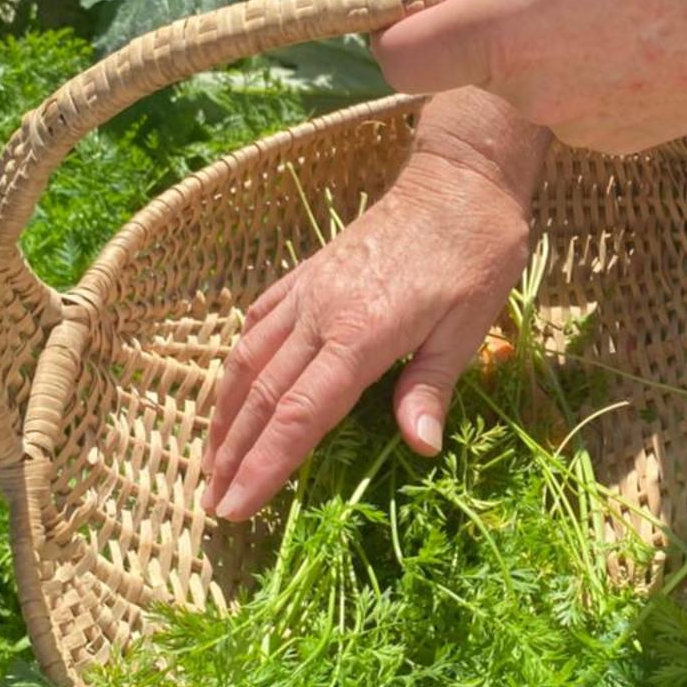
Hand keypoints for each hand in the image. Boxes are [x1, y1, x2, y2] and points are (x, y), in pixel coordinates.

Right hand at [201, 152, 533, 521]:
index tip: (235, 506)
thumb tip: (420, 447)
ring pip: (249, 358)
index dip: (264, 466)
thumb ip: (432, 386)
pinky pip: (260, 321)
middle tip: (213, 503)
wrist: (459, 179)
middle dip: (232, 454)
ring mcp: (309, 290)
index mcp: (361, 334)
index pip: (299, 415)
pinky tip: (235, 385)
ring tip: (210, 458)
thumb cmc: (476, 253)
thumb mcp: (469, 326)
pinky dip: (240, 360)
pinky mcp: (309, 273)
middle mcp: (321, 313)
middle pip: (262, 395)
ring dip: (226, 413)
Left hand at [374, 0, 686, 151]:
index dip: (403, 17)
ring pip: (524, 80)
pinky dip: (589, 67)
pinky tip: (645, 29)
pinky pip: (573, 100)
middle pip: (466, 63)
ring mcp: (577, 127)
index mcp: (509, 30)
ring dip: (545, 39)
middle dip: (489, 15)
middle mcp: (533, 94)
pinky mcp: (618, 142)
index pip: (398, 56)